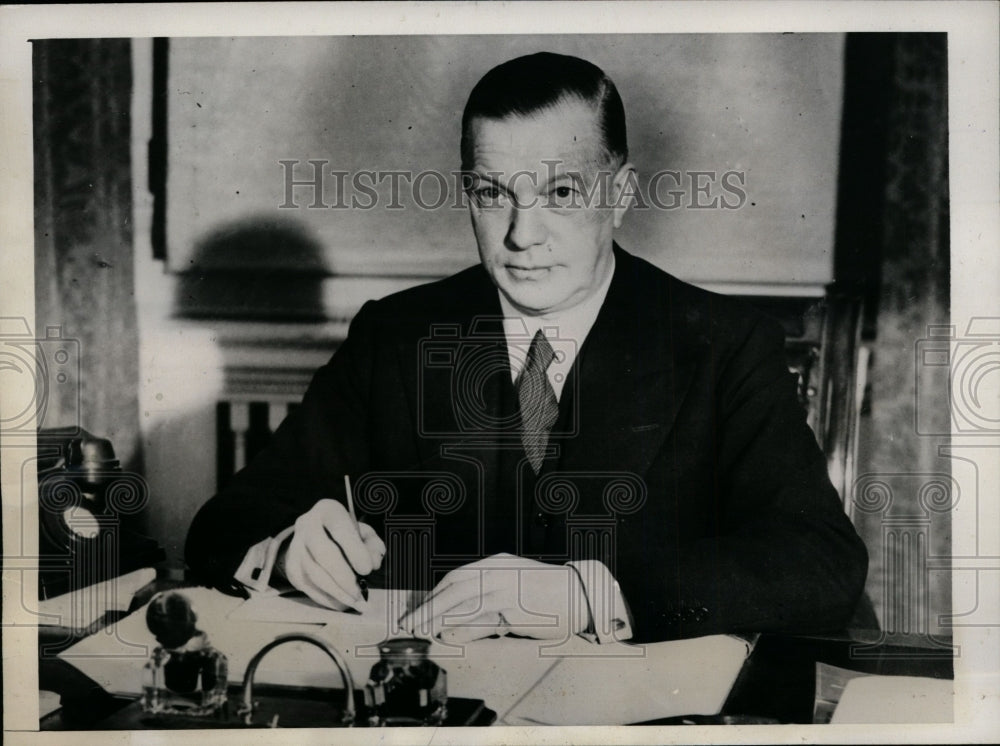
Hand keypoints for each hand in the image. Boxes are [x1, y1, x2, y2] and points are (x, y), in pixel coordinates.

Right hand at [281, 499, 385, 610]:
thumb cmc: (344, 533)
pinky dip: (325, 599)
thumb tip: (373, 563)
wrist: (314, 533)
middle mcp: (307, 526)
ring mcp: (295, 547)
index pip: (340, 529)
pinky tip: (341, 604)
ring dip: (336, 592)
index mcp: (327, 510)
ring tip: (354, 602)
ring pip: (314, 574)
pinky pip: (307, 587)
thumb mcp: (362, 530)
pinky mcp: (291, 567)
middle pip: (323, 554)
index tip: (367, 569)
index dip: (354, 550)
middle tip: (359, 592)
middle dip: (343, 577)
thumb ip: (372, 544)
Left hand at [398, 553, 590, 642]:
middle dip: (429, 607)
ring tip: (423, 631)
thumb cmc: (547, 591)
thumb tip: (457, 616)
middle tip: (411, 623)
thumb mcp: (514, 584)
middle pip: (454, 589)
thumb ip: (488, 596)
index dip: (435, 594)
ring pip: (464, 604)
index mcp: (497, 563)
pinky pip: (482, 623)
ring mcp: (507, 591)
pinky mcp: (515, 611)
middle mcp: (499, 573)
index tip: (421, 608)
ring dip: (439, 618)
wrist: (580, 593)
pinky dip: (464, 630)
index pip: (457, 577)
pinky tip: (450, 636)